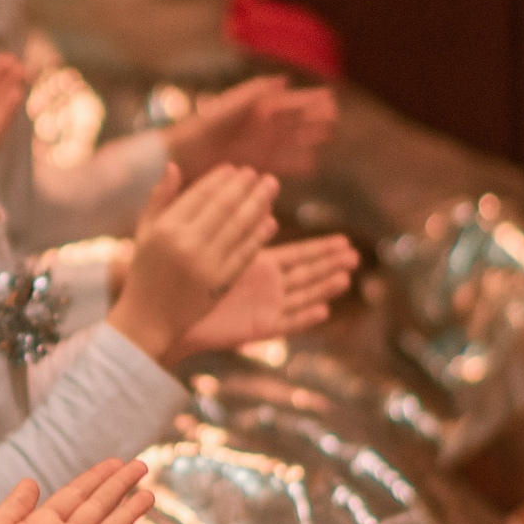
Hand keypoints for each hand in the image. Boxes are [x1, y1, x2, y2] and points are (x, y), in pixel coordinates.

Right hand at [109, 165, 278, 359]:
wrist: (148, 318)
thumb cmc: (145, 271)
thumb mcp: (144, 232)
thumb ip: (159, 199)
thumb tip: (173, 166)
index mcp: (165, 228)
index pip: (199, 194)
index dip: (220, 179)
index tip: (235, 169)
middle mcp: (186, 243)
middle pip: (223, 206)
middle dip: (244, 186)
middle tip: (259, 174)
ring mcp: (205, 263)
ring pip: (239, 226)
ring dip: (258, 204)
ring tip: (270, 189)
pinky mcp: (220, 282)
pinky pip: (245, 252)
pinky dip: (259, 235)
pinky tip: (270, 220)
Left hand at [163, 75, 337, 180]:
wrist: (186, 152)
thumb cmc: (206, 124)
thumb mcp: (232, 104)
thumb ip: (257, 92)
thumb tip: (284, 79)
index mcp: (258, 109)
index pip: (290, 102)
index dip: (310, 100)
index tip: (330, 97)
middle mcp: (261, 127)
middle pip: (295, 121)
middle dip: (314, 119)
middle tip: (335, 117)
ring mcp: (260, 146)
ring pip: (292, 141)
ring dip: (309, 139)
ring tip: (328, 135)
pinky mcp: (256, 164)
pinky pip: (282, 162)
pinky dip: (296, 162)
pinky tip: (311, 163)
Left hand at [177, 235, 358, 353]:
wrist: (167, 312)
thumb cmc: (185, 277)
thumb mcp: (209, 244)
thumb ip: (229, 221)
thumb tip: (248, 197)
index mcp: (258, 264)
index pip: (298, 254)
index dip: (320, 248)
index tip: (344, 238)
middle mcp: (267, 285)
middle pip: (307, 273)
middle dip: (331, 264)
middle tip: (355, 255)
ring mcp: (265, 306)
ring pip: (302, 295)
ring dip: (324, 287)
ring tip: (346, 278)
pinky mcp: (259, 327)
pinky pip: (287, 323)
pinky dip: (304, 318)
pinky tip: (323, 310)